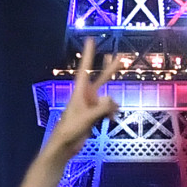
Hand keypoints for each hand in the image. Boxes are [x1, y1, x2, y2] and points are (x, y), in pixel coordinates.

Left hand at [44, 39, 123, 159]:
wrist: (65, 146)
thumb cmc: (70, 130)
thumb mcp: (87, 118)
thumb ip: (102, 108)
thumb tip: (113, 101)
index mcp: (80, 91)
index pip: (85, 68)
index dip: (88, 54)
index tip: (91, 40)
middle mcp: (86, 95)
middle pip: (100, 79)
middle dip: (110, 70)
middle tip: (120, 58)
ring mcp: (91, 105)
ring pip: (108, 99)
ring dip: (111, 106)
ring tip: (109, 116)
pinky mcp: (95, 115)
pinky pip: (108, 109)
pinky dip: (111, 113)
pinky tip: (110, 120)